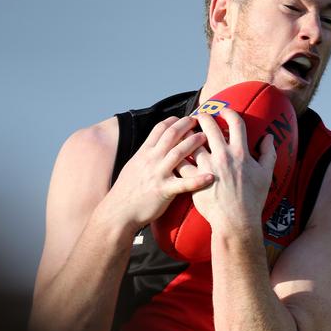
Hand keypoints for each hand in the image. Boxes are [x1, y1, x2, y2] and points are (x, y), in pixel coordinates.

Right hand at [105, 116, 214, 230]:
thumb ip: (145, 156)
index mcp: (144, 153)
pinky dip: (198, 180)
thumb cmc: (126, 192)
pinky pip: (184, 184)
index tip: (183, 118)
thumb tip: (152, 148)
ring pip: (178, 153)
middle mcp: (151, 160)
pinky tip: (211, 177)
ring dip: (193, 143)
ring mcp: (158, 174)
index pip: (159, 129)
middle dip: (186, 125)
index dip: (173, 121)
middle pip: (171, 136)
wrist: (119, 211)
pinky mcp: (164, 191)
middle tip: (199, 121)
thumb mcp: (133, 167)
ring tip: (206, 137)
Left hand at [178, 111, 275, 231]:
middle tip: (199, 117)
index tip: (222, 111)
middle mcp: (223, 156)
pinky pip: (182, 162)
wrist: (237, 222)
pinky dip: (178, 156)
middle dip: (203, 116)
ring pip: (191, 141)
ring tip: (186, 134)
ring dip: (188, 134)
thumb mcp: (266, 175)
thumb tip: (268, 137)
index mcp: (241, 152)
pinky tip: (176, 154)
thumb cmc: (253, 200)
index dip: (228, 112)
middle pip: (208, 125)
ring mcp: (207, 167)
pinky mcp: (195, 179)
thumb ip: (269, 153)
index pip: (235, 121)